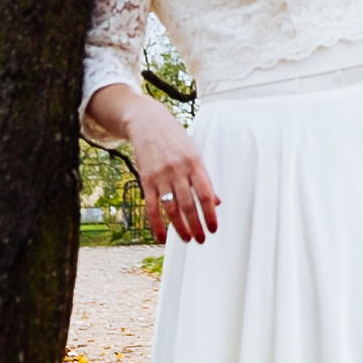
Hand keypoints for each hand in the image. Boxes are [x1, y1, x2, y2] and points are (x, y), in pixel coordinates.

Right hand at [129, 104, 219, 246]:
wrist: (148, 123)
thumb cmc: (176, 139)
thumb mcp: (195, 153)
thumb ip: (205, 178)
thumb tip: (216, 202)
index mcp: (195, 163)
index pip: (206, 195)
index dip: (210, 214)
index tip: (213, 229)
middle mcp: (178, 170)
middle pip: (189, 205)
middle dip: (196, 226)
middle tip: (201, 240)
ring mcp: (161, 176)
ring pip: (171, 209)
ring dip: (180, 227)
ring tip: (186, 239)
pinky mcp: (146, 180)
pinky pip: (152, 207)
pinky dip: (157, 225)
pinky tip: (162, 237)